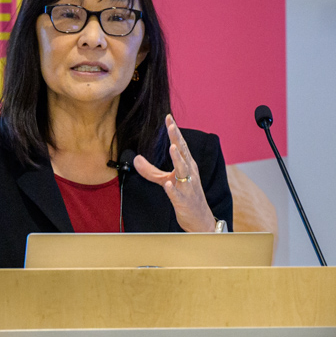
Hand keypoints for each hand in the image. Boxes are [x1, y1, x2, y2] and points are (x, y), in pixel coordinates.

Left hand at [133, 115, 217, 232]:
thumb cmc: (185, 196)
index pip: (180, 145)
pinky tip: (167, 184)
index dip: (175, 131)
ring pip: (183, 171)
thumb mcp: (165, 181)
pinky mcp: (183, 201)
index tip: (168, 117)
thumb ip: (150, 171)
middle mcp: (189, 173)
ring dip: (178, 159)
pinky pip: (177, 194)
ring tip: (172, 148)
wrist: (199, 219)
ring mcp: (187, 187)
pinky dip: (172, 189)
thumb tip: (136, 159)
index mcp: (187, 165)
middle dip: (177, 139)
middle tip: (172, 126)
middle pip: (183, 153)